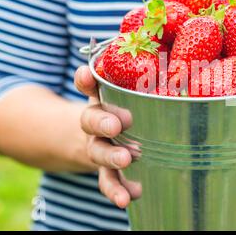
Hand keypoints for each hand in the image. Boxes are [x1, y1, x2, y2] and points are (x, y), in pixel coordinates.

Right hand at [75, 66, 139, 207]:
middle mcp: (96, 124)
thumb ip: (128, 73)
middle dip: (102, 121)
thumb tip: (149, 39)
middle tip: (116, 124)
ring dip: (111, 157)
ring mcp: (99, 148)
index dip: (86, 80)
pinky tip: (131, 195)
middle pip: (92, 121)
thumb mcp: (118, 90)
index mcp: (100, 100)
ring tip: (125, 160)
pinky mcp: (107, 171)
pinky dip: (118, 189)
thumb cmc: (116, 109)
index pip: (89, 86)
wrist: (93, 139)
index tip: (86, 74)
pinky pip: (110, 181)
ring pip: (99, 153)